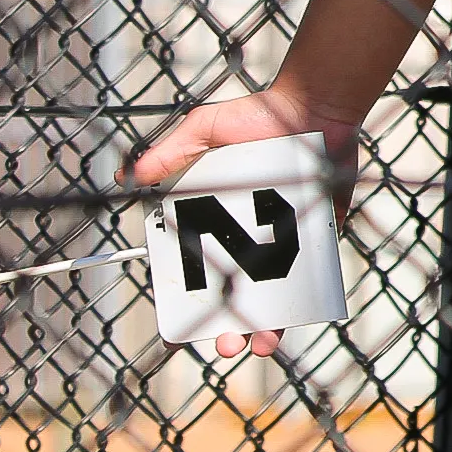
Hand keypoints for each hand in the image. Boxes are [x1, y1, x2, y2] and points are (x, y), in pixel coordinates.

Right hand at [129, 87, 359, 363]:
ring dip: (267, 327)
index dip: (186, 305)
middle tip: (225, 346)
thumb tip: (131, 177)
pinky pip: (314, 276)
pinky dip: (308, 300)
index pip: (195, 273)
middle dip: (227, 328)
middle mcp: (248, 238)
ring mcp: (284, 241)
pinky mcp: (319, 236)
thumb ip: (171, 151)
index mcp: (215, 222)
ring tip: (260, 345)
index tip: (177, 333)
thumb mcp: (207, 128)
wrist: (316, 104)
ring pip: (274, 297)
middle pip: (234, 295)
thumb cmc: (258, 117)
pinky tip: (301, 317)